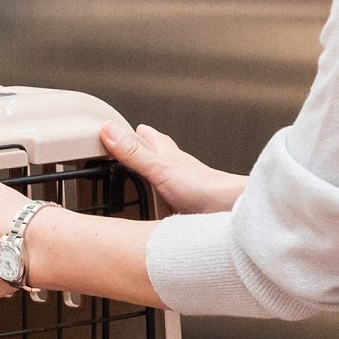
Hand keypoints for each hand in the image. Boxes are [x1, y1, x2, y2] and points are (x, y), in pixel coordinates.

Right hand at [98, 119, 244, 214]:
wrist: (229, 210)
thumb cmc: (204, 187)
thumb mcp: (159, 168)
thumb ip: (133, 152)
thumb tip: (109, 130)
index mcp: (168, 155)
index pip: (148, 136)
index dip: (134, 132)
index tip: (115, 128)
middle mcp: (177, 168)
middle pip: (158, 153)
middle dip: (145, 149)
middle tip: (132, 145)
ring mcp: (183, 186)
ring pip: (166, 175)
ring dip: (154, 174)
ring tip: (143, 174)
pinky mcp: (187, 206)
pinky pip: (170, 198)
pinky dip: (162, 199)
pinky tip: (160, 206)